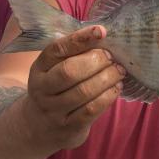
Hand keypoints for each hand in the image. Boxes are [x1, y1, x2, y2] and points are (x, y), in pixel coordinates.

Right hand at [25, 25, 125, 149]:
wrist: (40, 127)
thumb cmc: (56, 88)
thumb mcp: (54, 69)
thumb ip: (73, 53)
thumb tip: (102, 36)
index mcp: (39, 68)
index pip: (57, 49)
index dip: (80, 38)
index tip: (101, 31)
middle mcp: (42, 89)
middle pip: (70, 71)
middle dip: (97, 61)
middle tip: (112, 58)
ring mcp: (54, 110)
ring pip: (84, 91)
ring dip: (107, 78)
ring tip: (119, 71)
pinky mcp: (68, 127)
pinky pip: (91, 109)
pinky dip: (108, 96)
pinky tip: (116, 88)